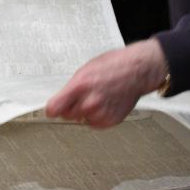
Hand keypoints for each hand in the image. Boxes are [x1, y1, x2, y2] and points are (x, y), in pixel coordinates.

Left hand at [46, 39, 168, 127]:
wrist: (138, 71)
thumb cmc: (114, 66)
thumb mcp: (86, 70)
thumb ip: (72, 88)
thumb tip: (60, 100)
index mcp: (80, 86)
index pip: (54, 109)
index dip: (52, 109)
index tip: (52, 109)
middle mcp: (89, 102)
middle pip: (66, 115)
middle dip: (70, 107)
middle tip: (81, 96)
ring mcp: (100, 113)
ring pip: (81, 119)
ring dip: (85, 112)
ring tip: (98, 97)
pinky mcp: (110, 121)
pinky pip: (94, 123)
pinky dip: (97, 117)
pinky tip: (105, 103)